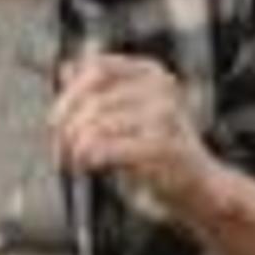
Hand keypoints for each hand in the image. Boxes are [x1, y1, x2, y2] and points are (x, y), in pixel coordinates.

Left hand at [52, 50, 215, 195]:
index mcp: (151, 72)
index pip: (95, 68)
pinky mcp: (161, 147)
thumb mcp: (127, 113)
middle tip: (60, 149)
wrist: (198, 186)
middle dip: (66, 127)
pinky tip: (91, 166)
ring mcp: (164, 116)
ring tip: (76, 161)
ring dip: (76, 148)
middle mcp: (161, 87)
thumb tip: (67, 68)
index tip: (56, 121)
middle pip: (92, 99)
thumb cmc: (158, 151)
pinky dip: (90, 159)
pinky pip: (106, 148)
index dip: (69, 94)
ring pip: (95, 125)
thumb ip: (100, 90)